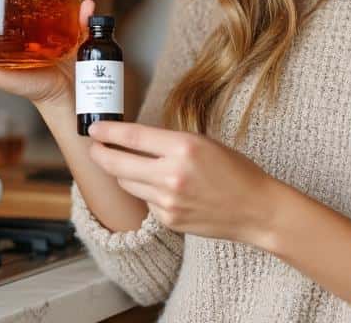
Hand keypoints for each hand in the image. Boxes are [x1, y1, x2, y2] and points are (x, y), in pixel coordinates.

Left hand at [86, 121, 282, 246]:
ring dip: (122, 172)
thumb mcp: (203, 143)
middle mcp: (172, 175)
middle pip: (117, 163)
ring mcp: (168, 201)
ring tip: (128, 163)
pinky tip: (163, 188)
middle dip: (100, 154)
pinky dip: (147, 192)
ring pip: (127, 182)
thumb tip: (133, 139)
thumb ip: (168, 142)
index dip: (108, 132)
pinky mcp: (168, 220)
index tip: (94, 129)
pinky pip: (145, 201)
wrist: (256, 210)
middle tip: (94, 147)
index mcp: (184, 148)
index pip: (133, 136)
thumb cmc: (234, 171)